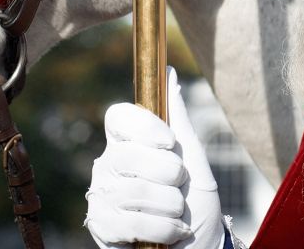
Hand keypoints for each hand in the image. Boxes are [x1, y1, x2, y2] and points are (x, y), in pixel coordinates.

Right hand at [85, 68, 224, 248]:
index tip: (169, 142)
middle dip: (168, 174)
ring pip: (133, 191)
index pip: (118, 117)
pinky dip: (161, 230)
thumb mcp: (194, 159)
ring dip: (170, 207)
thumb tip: (170, 72)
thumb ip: (179, 118)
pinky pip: (129, 222)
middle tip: (179, 187)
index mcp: (129, 142)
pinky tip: (171, 233)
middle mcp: (109, 165)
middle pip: (128, 154)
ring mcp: (102, 196)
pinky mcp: (102, 227)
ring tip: (178, 214)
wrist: (201, 247)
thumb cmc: (197, 202)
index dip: (143, 126)